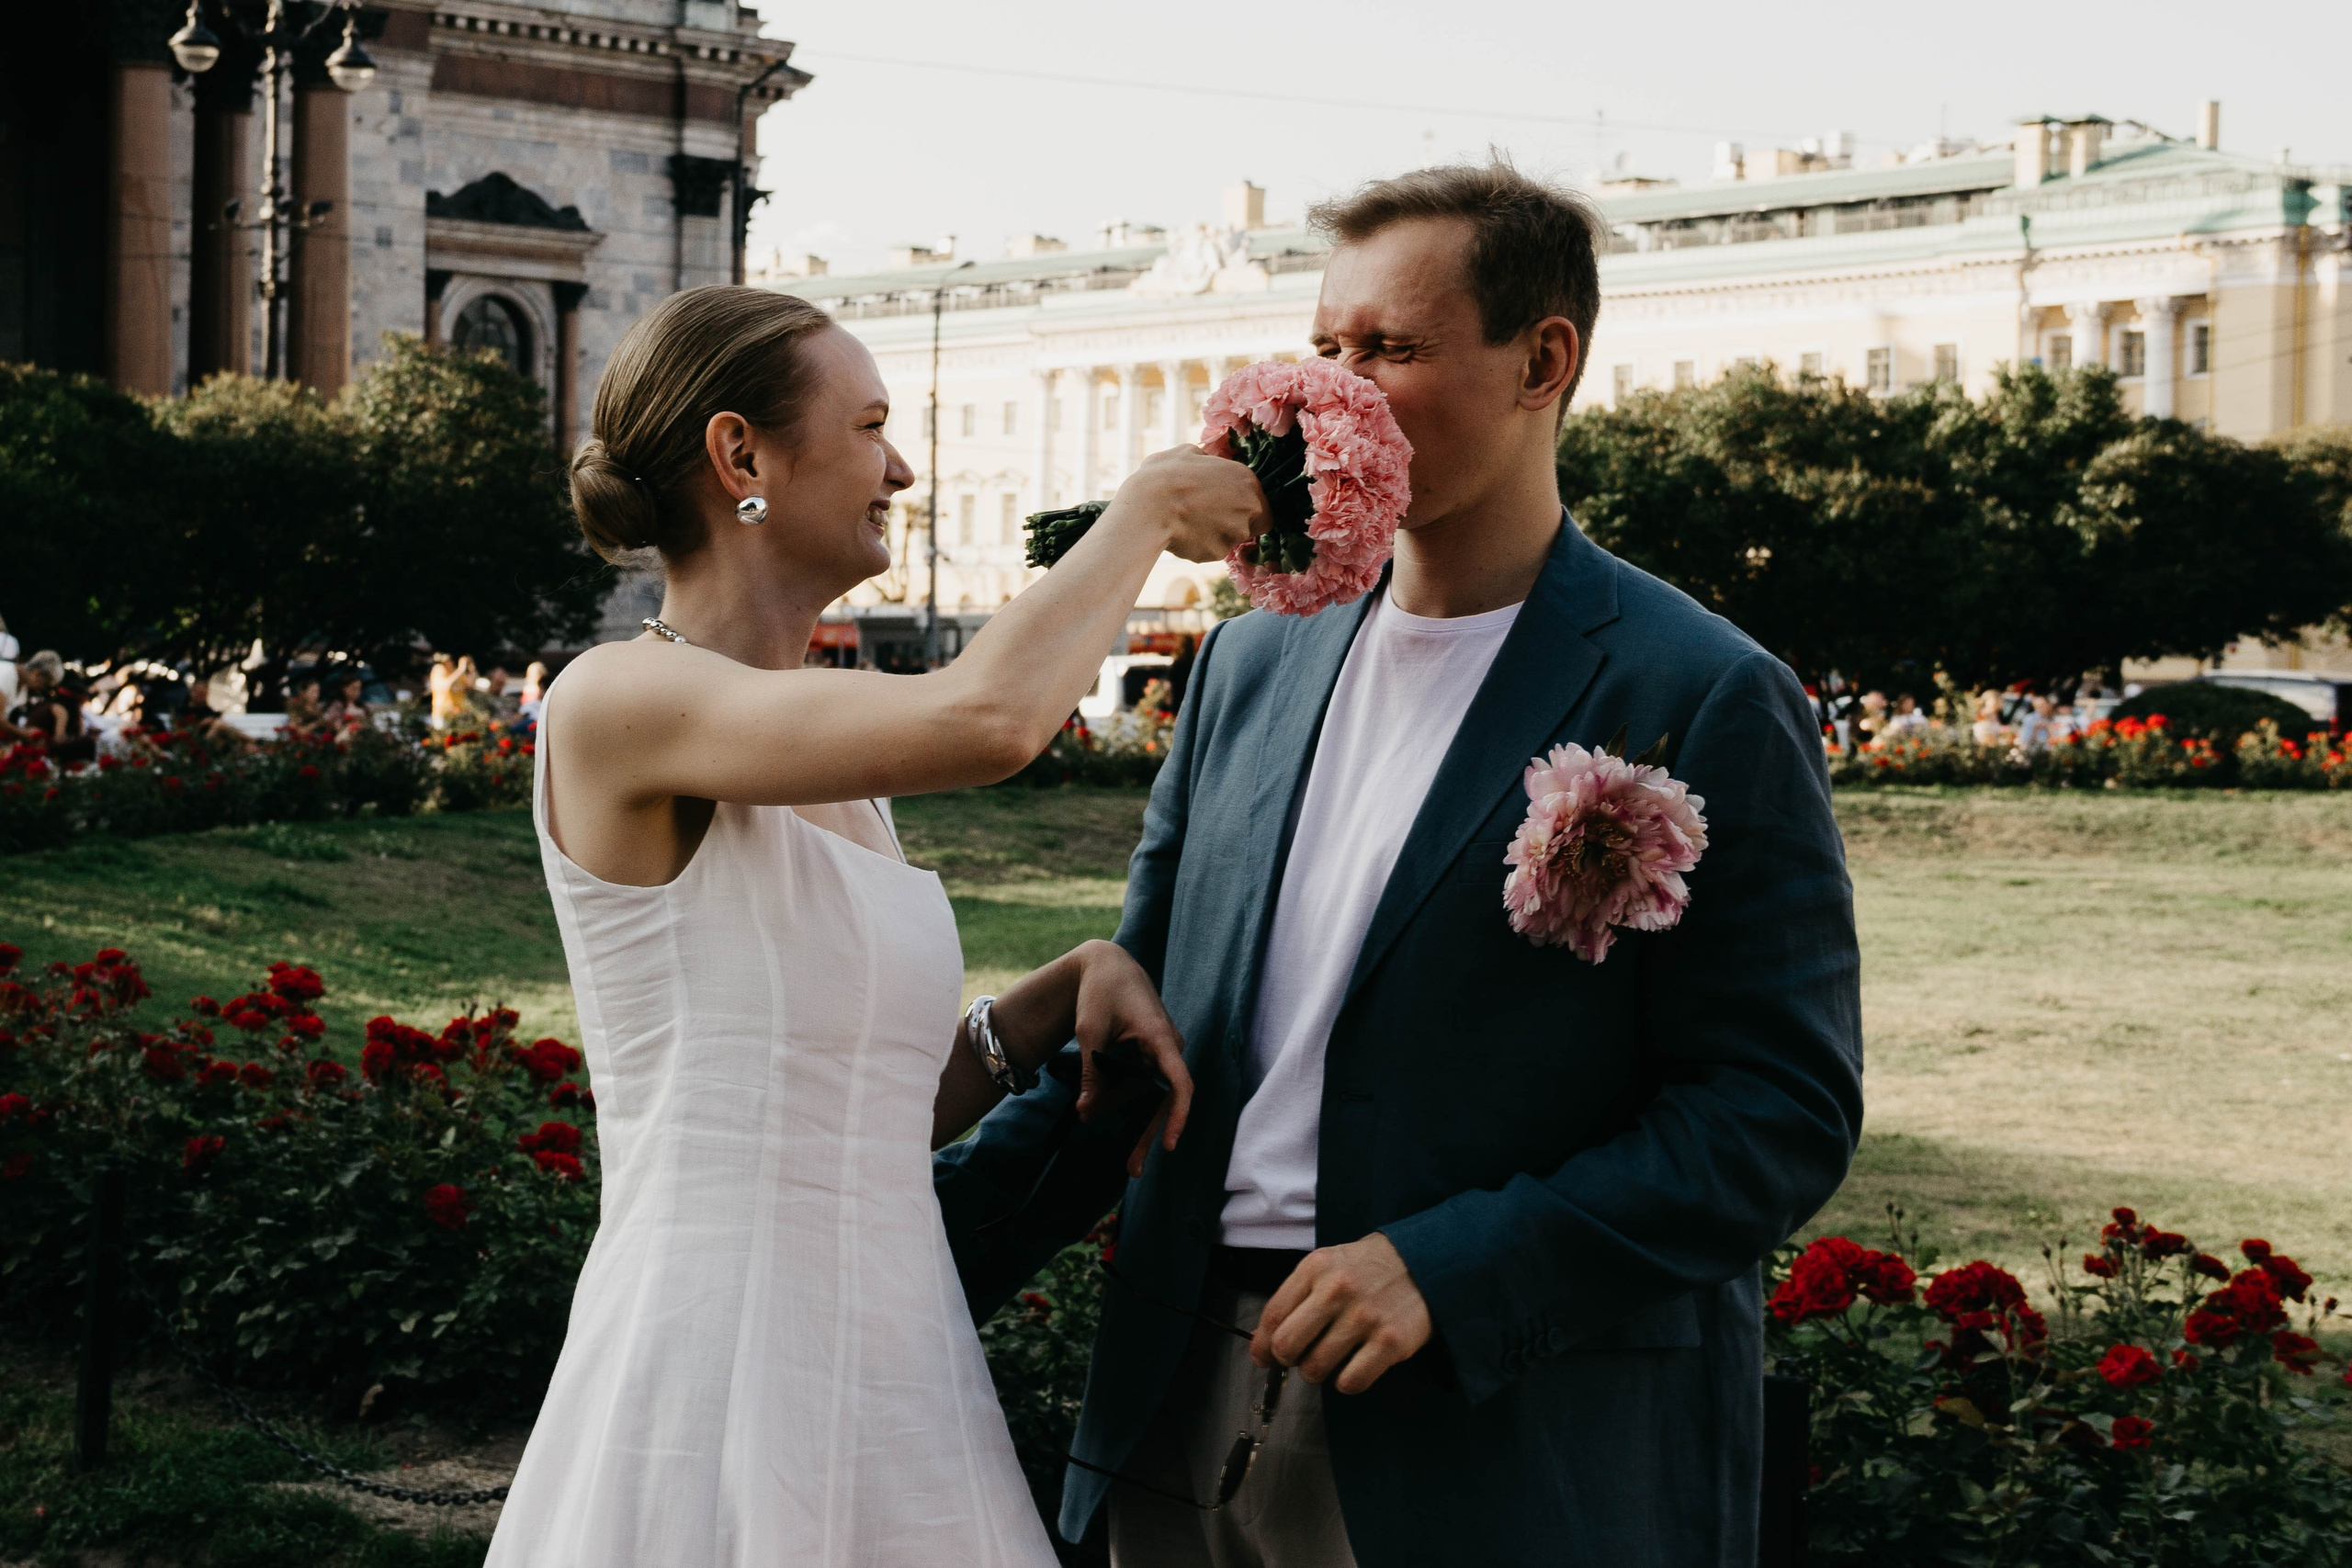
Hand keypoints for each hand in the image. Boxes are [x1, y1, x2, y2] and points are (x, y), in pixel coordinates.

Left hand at [1068, 940, 1193, 1176]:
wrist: (1107, 964)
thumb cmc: (1100, 991)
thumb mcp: (1090, 1031)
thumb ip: (1092, 1073)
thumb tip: (1085, 1111)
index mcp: (1161, 1038)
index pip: (1180, 1082)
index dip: (1178, 1115)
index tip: (1170, 1142)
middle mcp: (1168, 1048)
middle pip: (1164, 1099)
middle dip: (1150, 1134)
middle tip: (1134, 1170)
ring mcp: (1160, 1052)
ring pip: (1151, 1095)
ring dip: (1132, 1121)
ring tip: (1122, 1154)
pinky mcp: (1150, 1054)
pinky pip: (1142, 1084)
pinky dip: (1124, 1102)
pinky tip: (1104, 1114)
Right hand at [1106, 446, 1267, 563]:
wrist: (1148, 508)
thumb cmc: (1165, 475)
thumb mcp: (1188, 453)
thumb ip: (1209, 461)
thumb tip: (1209, 463)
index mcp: (1247, 479)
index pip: (1261, 503)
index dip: (1243, 506)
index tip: (1224, 506)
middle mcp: (1249, 507)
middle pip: (1250, 524)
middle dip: (1232, 522)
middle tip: (1205, 515)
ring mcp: (1235, 532)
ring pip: (1231, 539)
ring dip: (1215, 534)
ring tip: (1188, 522)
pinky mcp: (1218, 553)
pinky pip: (1212, 551)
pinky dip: (1200, 546)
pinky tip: (1182, 534)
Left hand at [1251, 1232, 1431, 1395]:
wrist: (1423, 1262)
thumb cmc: (1366, 1269)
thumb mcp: (1326, 1266)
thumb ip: (1294, 1298)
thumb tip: (1262, 1346)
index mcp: (1316, 1268)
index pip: (1272, 1316)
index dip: (1262, 1345)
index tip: (1265, 1357)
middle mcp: (1337, 1290)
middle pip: (1287, 1346)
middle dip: (1287, 1360)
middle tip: (1300, 1356)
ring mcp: (1365, 1317)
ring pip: (1316, 1369)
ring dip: (1317, 1372)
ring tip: (1331, 1358)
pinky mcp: (1391, 1342)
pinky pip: (1351, 1382)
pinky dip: (1346, 1383)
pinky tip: (1353, 1366)